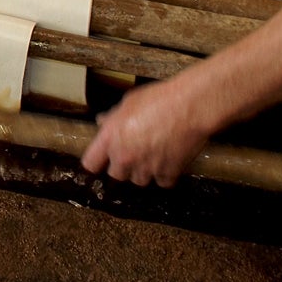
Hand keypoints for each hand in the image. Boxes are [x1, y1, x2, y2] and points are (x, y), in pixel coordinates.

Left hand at [81, 78, 212, 187]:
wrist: (190, 106)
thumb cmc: (159, 99)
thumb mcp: (129, 102)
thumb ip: (114, 117)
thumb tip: (103, 122)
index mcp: (111, 137)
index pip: (90, 163)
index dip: (96, 162)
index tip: (101, 160)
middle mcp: (125, 156)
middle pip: (116, 175)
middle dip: (123, 166)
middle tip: (133, 153)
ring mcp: (146, 167)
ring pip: (139, 180)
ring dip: (144, 171)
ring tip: (153, 154)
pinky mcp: (167, 173)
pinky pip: (162, 182)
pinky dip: (165, 174)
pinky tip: (168, 160)